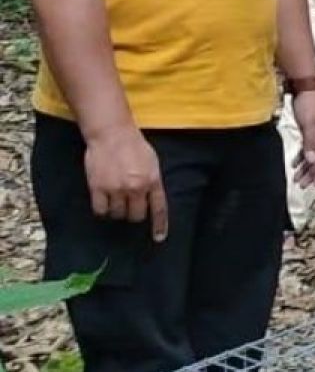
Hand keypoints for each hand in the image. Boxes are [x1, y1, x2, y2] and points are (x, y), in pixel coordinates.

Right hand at [83, 124, 167, 241]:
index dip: (159, 225)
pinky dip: (102, 209)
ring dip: (117, 211)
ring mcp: (116, 189)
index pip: (158, 209)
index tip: (158, 238)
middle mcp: (136, 188)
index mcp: (153, 180)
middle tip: (128, 204)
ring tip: (115, 198)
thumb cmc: (134, 145)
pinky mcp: (98, 188)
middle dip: (133, 213)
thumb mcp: (152, 162)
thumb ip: (152, 181)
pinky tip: (103, 201)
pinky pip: (100, 210)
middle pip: (136, 216)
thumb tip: (150, 199)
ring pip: (117, 215)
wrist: (111, 134)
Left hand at [291, 91, 314, 187]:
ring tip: (297, 179)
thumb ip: (310, 143)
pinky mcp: (310, 132)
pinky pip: (307, 149)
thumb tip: (311, 160)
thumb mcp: (309, 124)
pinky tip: (295, 164)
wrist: (306, 88)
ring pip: (313, 156)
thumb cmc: (309, 104)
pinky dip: (302, 157)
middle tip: (302, 185)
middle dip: (312, 173)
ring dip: (306, 168)